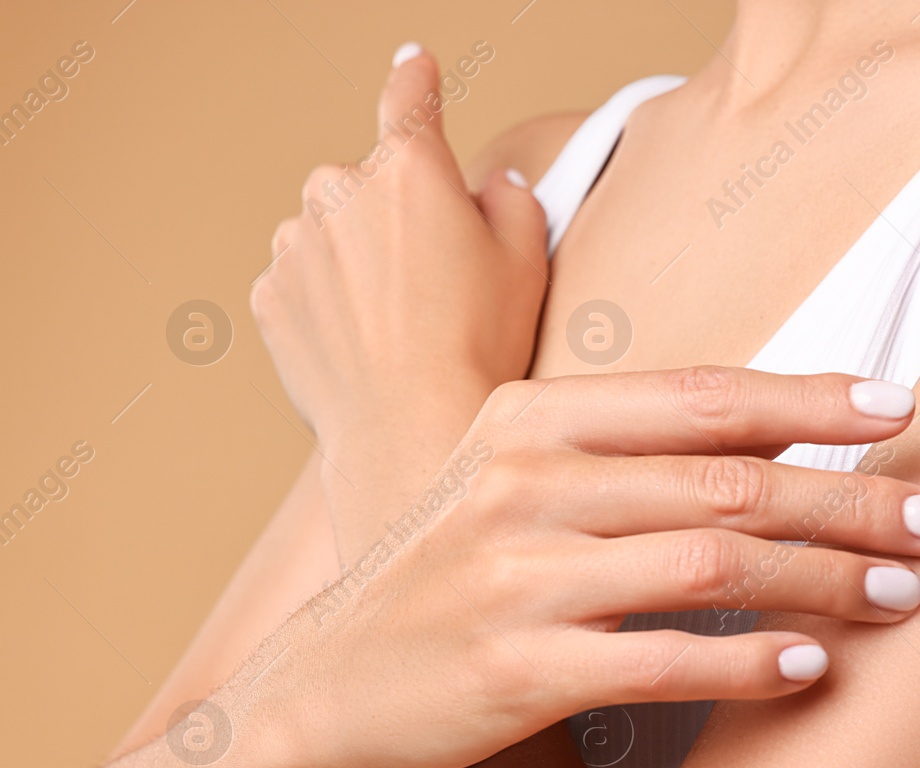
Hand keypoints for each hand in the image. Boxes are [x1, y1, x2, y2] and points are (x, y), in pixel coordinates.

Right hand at [238, 368, 919, 767]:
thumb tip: (775, 439)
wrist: (322, 689)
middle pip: (730, 480)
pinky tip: (813, 667)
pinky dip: (749, 662)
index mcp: (529, 418)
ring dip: (827, 579)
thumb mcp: (507, 478)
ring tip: (908, 596)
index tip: (903, 411)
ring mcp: (516, 576)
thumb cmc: (444, 576)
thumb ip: (618, 448)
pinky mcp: (515, 670)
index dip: (813, 401)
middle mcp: (524, 482)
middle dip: (855, 501)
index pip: (701, 396)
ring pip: (713, 563)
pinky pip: (663, 659)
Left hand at [249, 45, 545, 546]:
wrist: (411, 430)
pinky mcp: (269, 296)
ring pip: (329, 234)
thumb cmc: (479, 348)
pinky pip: (301, 283)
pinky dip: (327, 304)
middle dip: (395, 218)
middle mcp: (340, 191)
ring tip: (401, 326)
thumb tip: (490, 187)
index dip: (416, 80)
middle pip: (369, 184)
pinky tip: (367, 346)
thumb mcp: (529, 263)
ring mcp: (295, 244)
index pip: (410, 100)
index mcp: (411, 171)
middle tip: (438, 284)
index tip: (413, 64)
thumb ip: (513, 201)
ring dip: (357, 262)